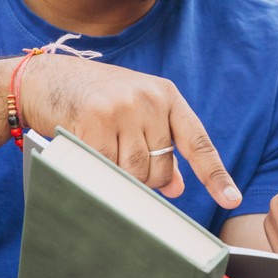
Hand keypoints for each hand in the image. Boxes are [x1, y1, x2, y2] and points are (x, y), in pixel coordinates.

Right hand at [22, 54, 240, 207]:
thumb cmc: (95, 100)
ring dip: (122, 178)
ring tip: (104, 156)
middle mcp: (149, 100)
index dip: (214, 174)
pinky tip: (88, 155)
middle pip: (161, 167)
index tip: (230, 199)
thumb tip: (177, 186)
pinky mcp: (94, 121)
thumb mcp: (136, 114)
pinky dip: (99, 172)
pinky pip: (107, 168)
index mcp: (166, 96)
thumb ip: (159, 145)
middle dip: (146, 179)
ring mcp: (122, 109)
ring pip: (136, 172)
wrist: (47, 78)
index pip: (197, 142)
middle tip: (122, 162)